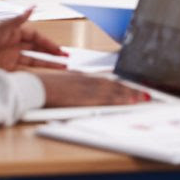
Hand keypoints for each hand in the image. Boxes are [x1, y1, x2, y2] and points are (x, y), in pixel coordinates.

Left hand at [0, 10, 65, 72]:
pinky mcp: (6, 68)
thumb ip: (19, 19)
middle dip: (53, 53)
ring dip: (48, 63)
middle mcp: (15, 44)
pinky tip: (45, 74)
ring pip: (35, 60)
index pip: (37, 37)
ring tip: (63, 67)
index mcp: (15, 32)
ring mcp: (11, 56)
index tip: (60, 49)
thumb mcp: (2, 27)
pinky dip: (35, 72)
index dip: (49, 43)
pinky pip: (25, 70)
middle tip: (67, 58)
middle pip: (38, 49)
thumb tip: (33, 7)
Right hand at [34, 71, 150, 108]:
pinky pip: (108, 99)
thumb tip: (85, 90)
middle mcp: (88, 80)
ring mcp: (88, 88)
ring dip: (130, 95)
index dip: (121, 84)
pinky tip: (129, 102)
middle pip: (114, 85)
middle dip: (130, 90)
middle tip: (145, 94)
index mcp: (82, 76)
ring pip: (114, 91)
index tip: (131, 88)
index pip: (107, 80)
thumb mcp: (64, 81)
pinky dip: (120, 100)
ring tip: (143, 98)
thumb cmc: (45, 86)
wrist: (35, 87)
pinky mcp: (86, 98)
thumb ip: (77, 84)